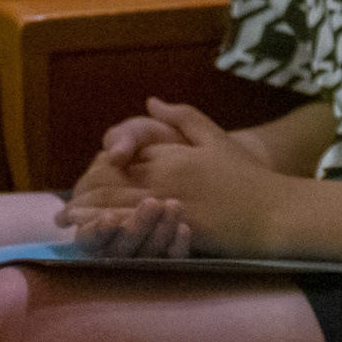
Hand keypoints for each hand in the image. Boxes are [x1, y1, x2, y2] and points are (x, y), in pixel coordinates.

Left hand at [85, 100, 291, 259]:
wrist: (278, 212)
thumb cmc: (248, 177)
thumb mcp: (215, 137)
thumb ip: (182, 117)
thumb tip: (150, 101)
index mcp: (171, 156)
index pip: (122, 162)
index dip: (97, 172)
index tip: (79, 183)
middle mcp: (167, 179)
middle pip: (114, 187)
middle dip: (86, 198)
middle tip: (63, 212)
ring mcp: (174, 205)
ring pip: (122, 209)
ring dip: (92, 217)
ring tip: (70, 226)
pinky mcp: (184, 231)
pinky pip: (145, 233)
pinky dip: (120, 234)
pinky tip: (104, 241)